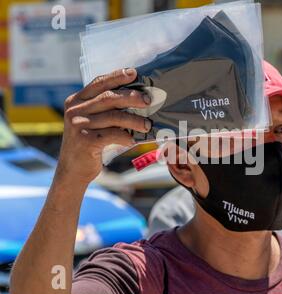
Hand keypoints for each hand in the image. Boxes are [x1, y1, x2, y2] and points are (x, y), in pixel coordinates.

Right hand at [56, 68, 150, 184]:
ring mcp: (79, 126)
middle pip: (108, 98)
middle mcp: (75, 111)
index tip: (133, 73)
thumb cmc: (88, 144)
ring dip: (134, 120)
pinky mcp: (85, 141)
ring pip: (114, 117)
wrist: (72, 170)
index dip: (116, 76)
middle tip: (148, 100)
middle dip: (131, 97)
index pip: (99, 83)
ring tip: (147, 125)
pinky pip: (113, 135)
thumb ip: (104, 110)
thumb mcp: (90, 122)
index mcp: (76, 101)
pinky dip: (126, 137)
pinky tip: (133, 141)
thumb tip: (135, 99)